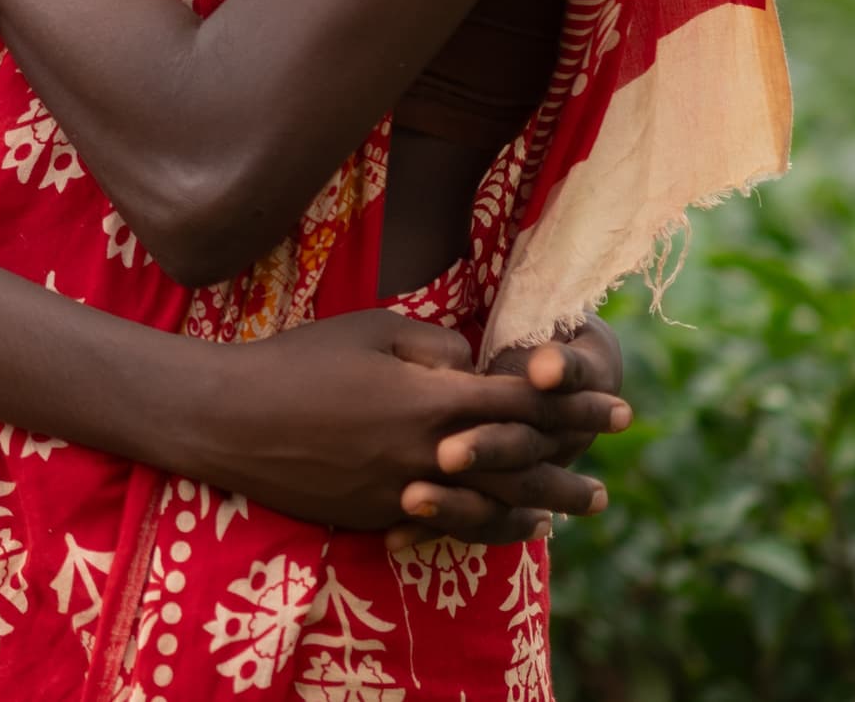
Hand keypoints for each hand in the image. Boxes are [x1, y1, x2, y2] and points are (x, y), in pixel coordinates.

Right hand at [183, 311, 628, 538]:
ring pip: (495, 506)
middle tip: (613, 472)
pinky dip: (494, 526)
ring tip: (580, 507)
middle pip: (521, 465)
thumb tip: (474, 364)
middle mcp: (430, 452)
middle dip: (572, 466)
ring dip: (543, 506)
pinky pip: (454, 524)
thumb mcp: (370, 329)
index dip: (577, 406)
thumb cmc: (300, 361)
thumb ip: (434, 346)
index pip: (525, 404)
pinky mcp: (383, 514)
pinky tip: (517, 525)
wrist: (234, 420)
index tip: (620, 408)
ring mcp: (407, 490)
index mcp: (432, 399)